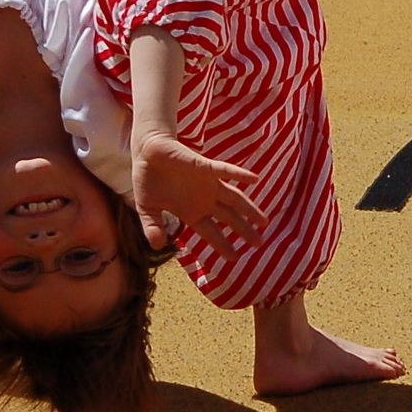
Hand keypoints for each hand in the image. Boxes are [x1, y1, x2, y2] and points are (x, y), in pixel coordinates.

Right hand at [131, 132, 266, 261]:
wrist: (147, 152)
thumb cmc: (148, 180)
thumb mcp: (148, 208)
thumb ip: (152, 226)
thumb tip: (157, 245)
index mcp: (192, 212)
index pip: (212, 232)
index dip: (223, 245)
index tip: (235, 258)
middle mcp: (205, 200)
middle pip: (230, 218)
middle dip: (245, 230)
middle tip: (260, 244)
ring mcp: (208, 184)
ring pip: (234, 198)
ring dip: (249, 209)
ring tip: (264, 221)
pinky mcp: (204, 167)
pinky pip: (225, 170)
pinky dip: (239, 174)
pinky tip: (255, 180)